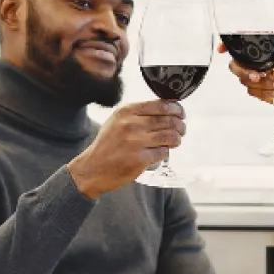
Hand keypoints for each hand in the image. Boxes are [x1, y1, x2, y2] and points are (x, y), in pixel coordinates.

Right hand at [66, 100, 185, 197]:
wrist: (92, 168)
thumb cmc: (106, 146)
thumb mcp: (116, 122)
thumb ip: (137, 114)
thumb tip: (165, 109)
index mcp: (126, 112)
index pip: (160, 105)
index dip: (176, 109)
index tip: (180, 113)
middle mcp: (131, 124)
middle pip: (169, 120)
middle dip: (180, 125)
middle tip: (181, 130)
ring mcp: (136, 142)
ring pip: (170, 136)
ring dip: (176, 139)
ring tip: (175, 141)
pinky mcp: (140, 159)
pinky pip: (164, 152)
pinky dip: (166, 152)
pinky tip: (161, 153)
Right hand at [220, 25, 273, 118]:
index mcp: (268, 51)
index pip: (244, 46)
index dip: (230, 46)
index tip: (223, 49)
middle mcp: (261, 63)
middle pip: (236, 64)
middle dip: (242, 70)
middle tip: (257, 75)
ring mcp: (260, 78)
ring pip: (243, 79)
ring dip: (257, 82)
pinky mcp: (261, 92)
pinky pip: (252, 91)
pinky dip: (263, 91)